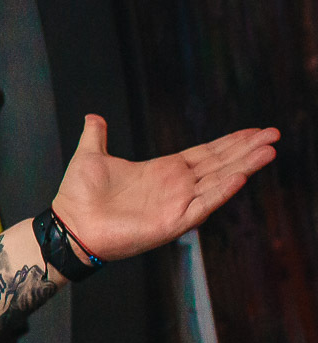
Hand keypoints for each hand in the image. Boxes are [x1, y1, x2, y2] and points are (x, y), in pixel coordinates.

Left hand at [52, 115, 277, 260]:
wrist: (68, 225)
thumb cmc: (78, 196)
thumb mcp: (90, 156)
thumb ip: (96, 136)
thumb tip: (94, 117)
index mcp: (163, 171)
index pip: (206, 153)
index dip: (230, 142)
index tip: (254, 131)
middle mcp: (175, 187)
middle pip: (220, 164)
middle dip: (247, 150)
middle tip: (274, 135)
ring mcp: (176, 204)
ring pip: (218, 182)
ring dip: (244, 167)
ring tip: (269, 152)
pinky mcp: (172, 222)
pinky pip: (202, 205)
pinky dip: (221, 192)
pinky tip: (240, 177)